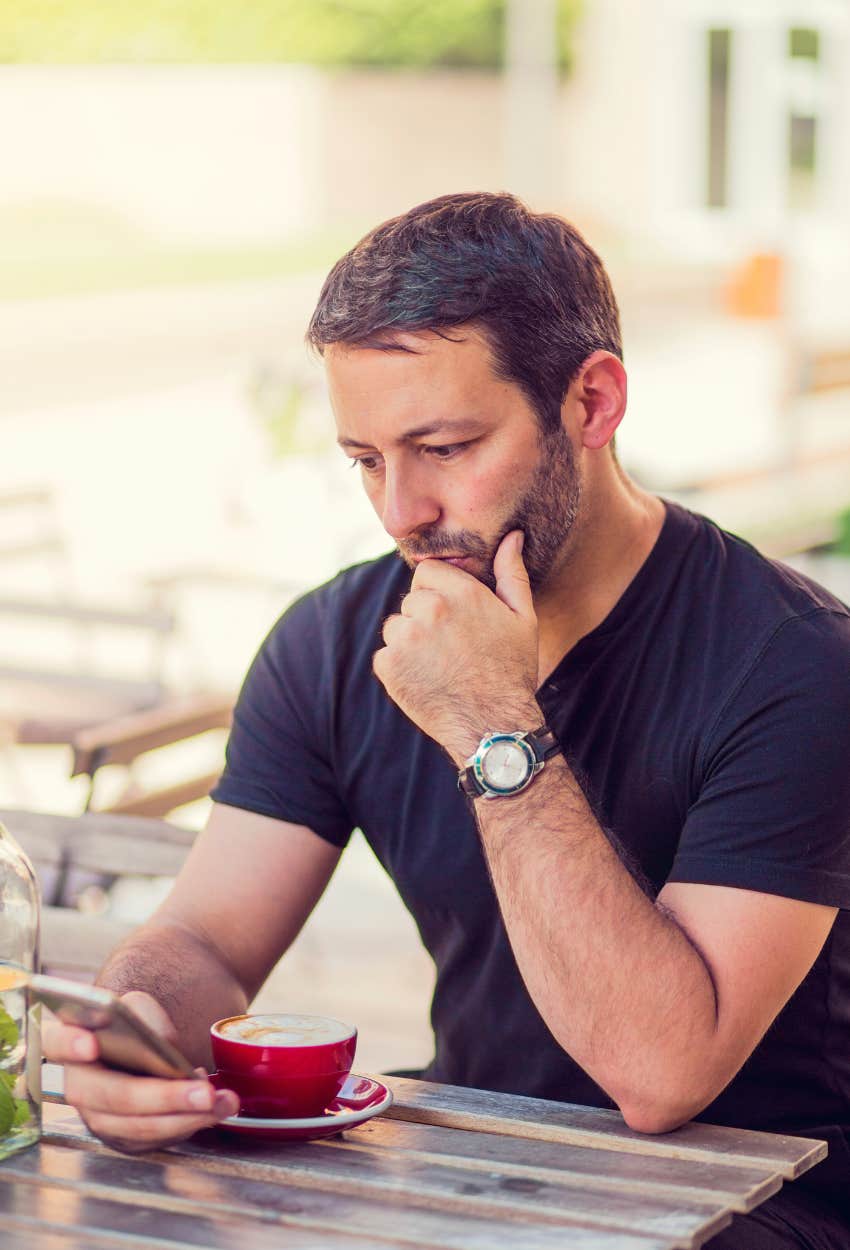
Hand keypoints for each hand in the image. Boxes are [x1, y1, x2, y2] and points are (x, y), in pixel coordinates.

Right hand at [42, 990, 238, 1153]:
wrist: (145, 1047)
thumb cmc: (137, 1024)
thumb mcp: (139, 1007)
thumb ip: (143, 1017)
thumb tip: (161, 1045)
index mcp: (71, 1044)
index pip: (55, 1044)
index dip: (70, 1045)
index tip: (91, 1043)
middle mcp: (79, 1087)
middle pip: (112, 1097)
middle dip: (161, 1097)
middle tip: (203, 1091)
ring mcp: (100, 1117)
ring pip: (138, 1126)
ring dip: (184, 1117)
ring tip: (222, 1101)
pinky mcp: (125, 1136)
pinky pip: (155, 1139)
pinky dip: (188, 1124)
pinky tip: (214, 1107)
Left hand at [373, 530, 540, 760]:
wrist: (493, 726)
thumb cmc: (512, 671)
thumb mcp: (522, 618)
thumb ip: (511, 573)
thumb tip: (512, 537)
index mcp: (460, 591)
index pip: (426, 571)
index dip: (438, 592)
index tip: (453, 616)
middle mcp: (429, 609)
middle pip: (411, 600)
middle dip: (425, 618)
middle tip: (451, 647)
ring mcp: (406, 638)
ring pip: (396, 627)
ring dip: (410, 642)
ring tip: (440, 666)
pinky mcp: (388, 666)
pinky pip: (386, 655)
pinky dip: (400, 668)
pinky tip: (426, 681)